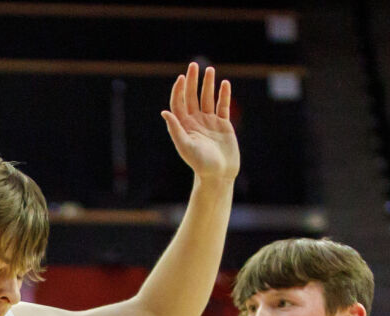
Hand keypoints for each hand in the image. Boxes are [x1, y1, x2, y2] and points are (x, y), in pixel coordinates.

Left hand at [162, 62, 238, 181]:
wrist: (218, 176)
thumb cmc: (201, 164)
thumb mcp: (186, 147)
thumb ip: (176, 129)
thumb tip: (165, 112)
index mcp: (184, 126)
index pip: (179, 104)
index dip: (179, 90)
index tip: (182, 78)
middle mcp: (196, 122)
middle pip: (192, 97)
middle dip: (192, 81)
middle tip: (194, 66)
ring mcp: (210, 122)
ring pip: (208, 98)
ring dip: (208, 84)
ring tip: (210, 70)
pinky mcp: (223, 125)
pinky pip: (223, 106)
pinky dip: (224, 95)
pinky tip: (225, 84)